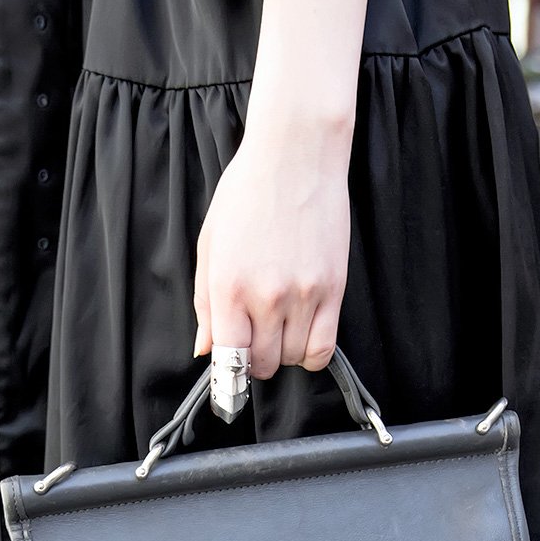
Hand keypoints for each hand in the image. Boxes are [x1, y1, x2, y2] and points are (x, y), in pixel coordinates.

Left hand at [192, 113, 352, 379]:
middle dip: (255, 363)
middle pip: (263, 365)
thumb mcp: (210, 246)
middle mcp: (266, 298)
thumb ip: (205, 304)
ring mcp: (303, 295)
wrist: (295, 157)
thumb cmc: (247, 194)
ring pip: (294, 359)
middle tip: (254, 342)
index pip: (229, 361)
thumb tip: (206, 350)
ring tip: (280, 330)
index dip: (228, 379)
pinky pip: (324, 347)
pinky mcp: (333, 290)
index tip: (228, 382)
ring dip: (285, 354)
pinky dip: (312, 353)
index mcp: (229, 288)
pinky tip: (304, 334)